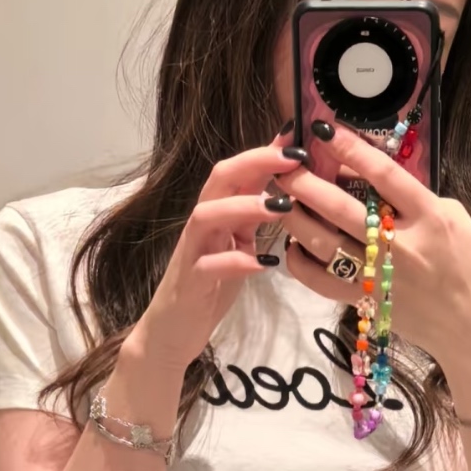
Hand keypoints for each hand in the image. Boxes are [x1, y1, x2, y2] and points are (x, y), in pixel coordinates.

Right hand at [139, 139, 297, 369]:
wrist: (171, 331)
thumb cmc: (211, 285)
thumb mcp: (239, 242)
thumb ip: (256, 214)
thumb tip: (287, 184)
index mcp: (219, 211)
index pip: (239, 170)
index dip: (267, 151)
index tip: (300, 139)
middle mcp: (203, 224)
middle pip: (220, 178)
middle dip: (256, 162)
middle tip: (294, 159)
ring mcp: (193, 251)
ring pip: (208, 215)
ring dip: (244, 206)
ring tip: (280, 208)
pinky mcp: (190, 283)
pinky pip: (209, 267)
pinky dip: (236, 262)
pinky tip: (264, 264)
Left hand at [275, 125, 470, 368]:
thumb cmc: (467, 264)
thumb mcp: (453, 216)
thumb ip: (414, 195)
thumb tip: (369, 173)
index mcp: (430, 217)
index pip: (384, 175)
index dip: (351, 149)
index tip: (324, 130)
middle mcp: (402, 245)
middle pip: (342, 208)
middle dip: (307, 183)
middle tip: (284, 165)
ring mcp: (380, 276)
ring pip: (324, 243)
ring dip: (295, 217)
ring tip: (278, 198)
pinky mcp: (365, 302)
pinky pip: (320, 281)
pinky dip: (300, 261)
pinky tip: (293, 244)